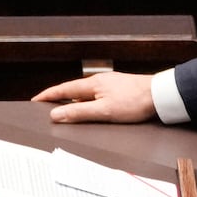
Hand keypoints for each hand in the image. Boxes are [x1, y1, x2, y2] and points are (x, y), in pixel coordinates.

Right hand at [32, 71, 156, 122]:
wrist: (160, 95)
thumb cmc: (134, 102)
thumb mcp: (103, 112)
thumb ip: (78, 113)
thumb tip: (55, 115)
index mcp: (92, 84)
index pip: (63, 89)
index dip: (48, 95)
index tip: (36, 100)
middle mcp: (99, 81)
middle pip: (73, 90)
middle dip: (59, 98)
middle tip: (46, 106)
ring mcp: (110, 84)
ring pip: (86, 93)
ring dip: (74, 101)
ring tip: (66, 110)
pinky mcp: (120, 89)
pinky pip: (97, 96)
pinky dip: (88, 102)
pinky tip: (92, 109)